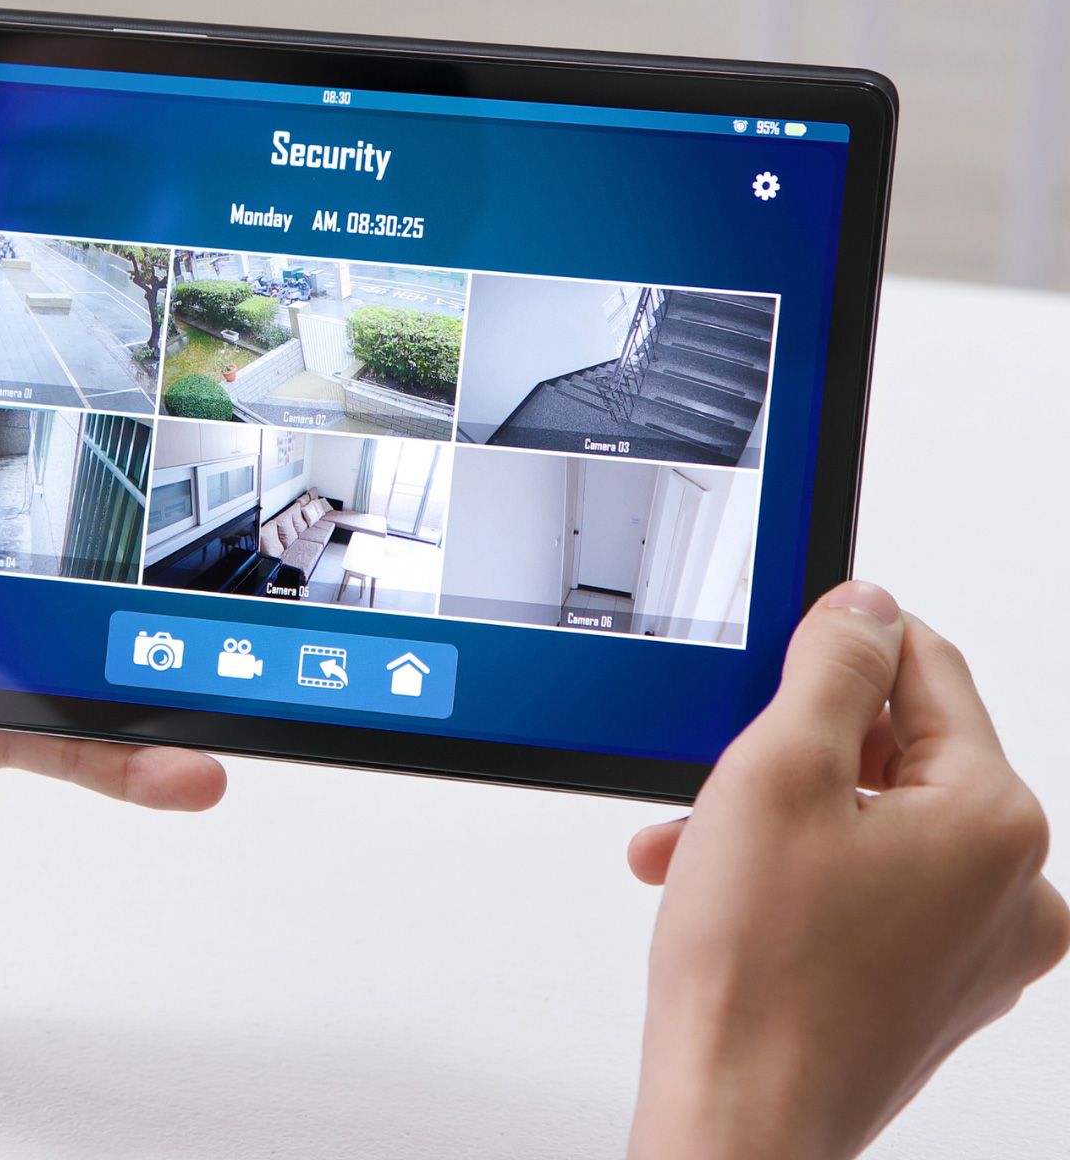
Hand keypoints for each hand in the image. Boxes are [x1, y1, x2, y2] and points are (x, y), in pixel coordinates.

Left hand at [0, 189, 225, 901]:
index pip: (2, 389)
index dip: (71, 352)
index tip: (145, 307)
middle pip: (81, 508)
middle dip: (161, 495)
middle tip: (247, 463)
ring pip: (100, 628)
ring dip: (175, 642)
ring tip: (246, 640)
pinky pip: (71, 737)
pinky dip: (133, 759)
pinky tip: (192, 769)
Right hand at [626, 583, 1068, 1159]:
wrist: (738, 1118)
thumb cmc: (756, 973)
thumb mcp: (776, 770)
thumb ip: (831, 667)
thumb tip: (865, 608)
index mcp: (999, 822)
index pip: (929, 669)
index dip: (843, 643)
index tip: (781, 645)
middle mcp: (1016, 888)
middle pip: (900, 753)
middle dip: (793, 752)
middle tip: (715, 775)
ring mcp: (981, 947)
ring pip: (875, 826)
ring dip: (781, 819)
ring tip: (699, 849)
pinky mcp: (937, 988)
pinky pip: (874, 891)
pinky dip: (800, 878)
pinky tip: (729, 893)